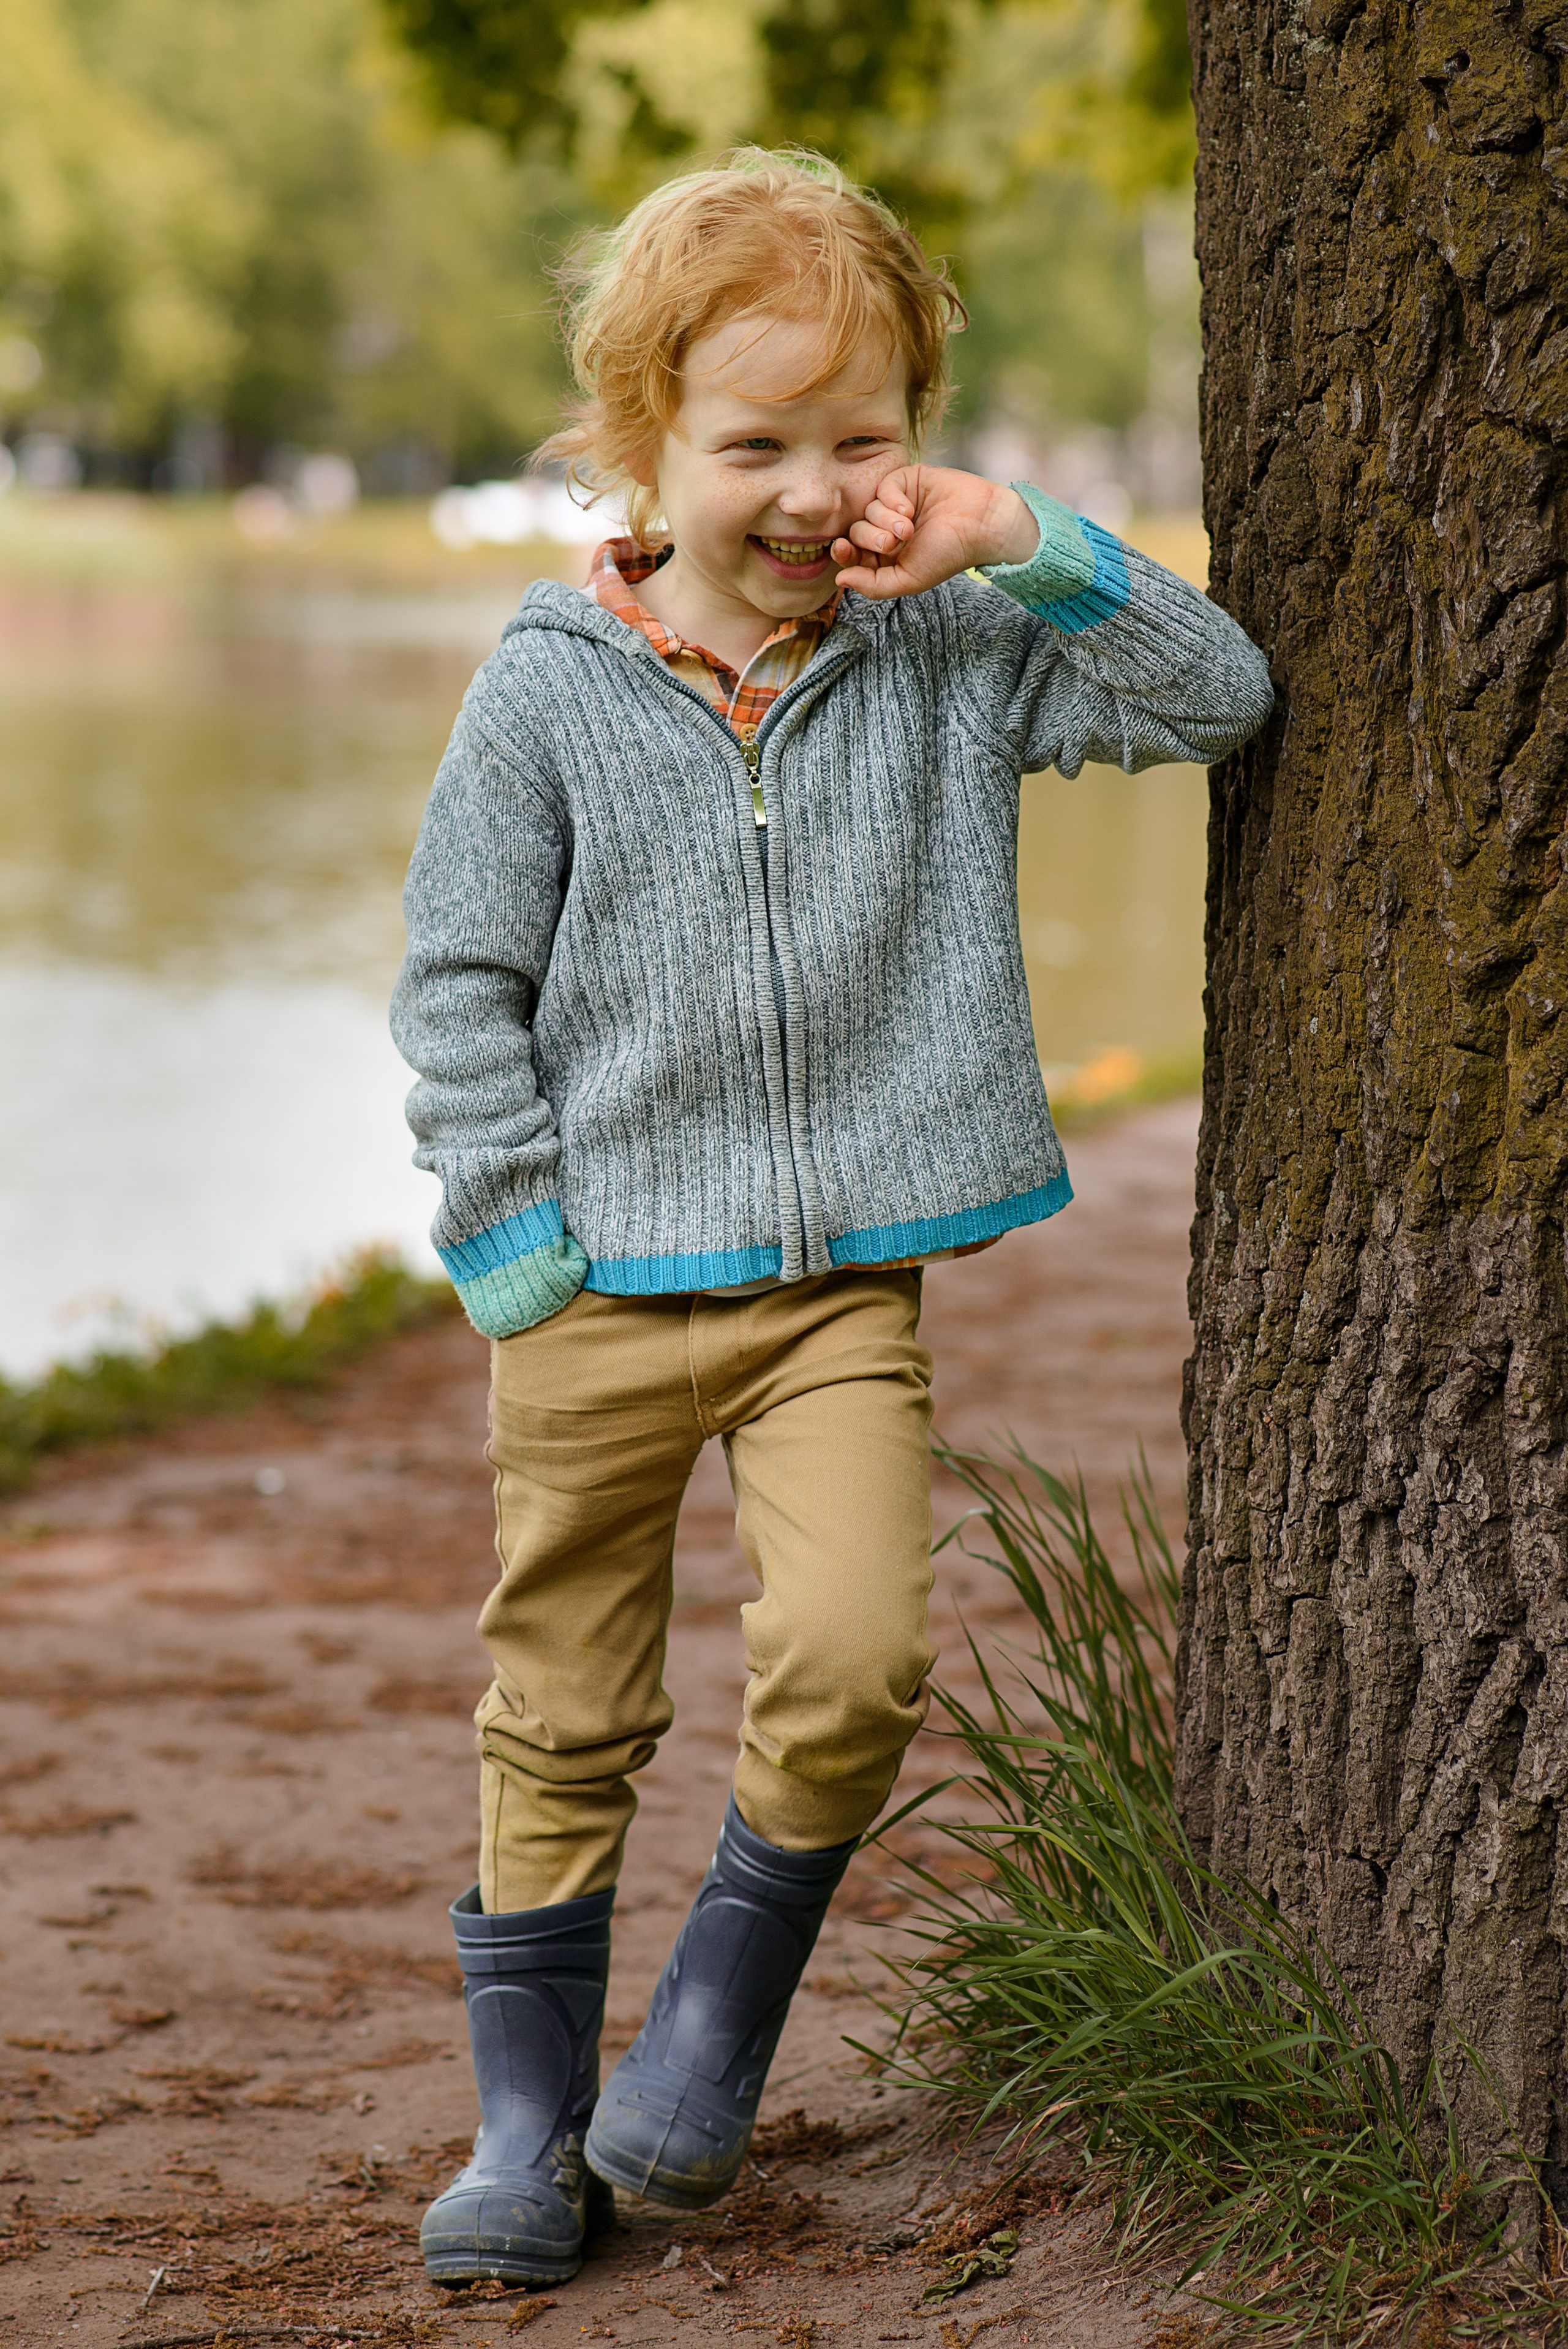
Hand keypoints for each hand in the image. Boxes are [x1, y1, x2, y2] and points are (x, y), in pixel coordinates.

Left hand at [830, 466, 1037, 599]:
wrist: (980, 524)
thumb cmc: (948, 555)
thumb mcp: (908, 579)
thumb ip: (873, 585)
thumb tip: (840, 580)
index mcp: (886, 557)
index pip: (852, 553)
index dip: (843, 552)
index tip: (843, 549)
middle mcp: (888, 530)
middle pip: (856, 531)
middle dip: (871, 538)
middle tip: (896, 542)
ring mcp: (895, 505)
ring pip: (868, 510)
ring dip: (886, 521)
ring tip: (911, 528)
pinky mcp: (906, 481)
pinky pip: (882, 487)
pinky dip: (892, 499)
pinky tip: (910, 509)